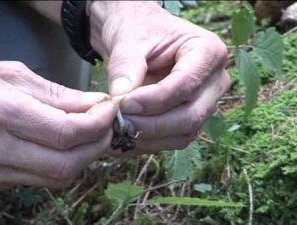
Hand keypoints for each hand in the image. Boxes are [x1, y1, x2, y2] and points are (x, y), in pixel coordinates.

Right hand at [0, 61, 116, 190]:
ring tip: (93, 132)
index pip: (68, 133)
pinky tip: (70, 143)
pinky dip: (66, 162)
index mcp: (2, 115)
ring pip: (58, 177)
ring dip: (85, 155)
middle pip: (67, 164)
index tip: (111, 108)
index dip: (98, 122)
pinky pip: (43, 178)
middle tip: (107, 123)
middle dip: (98, 144)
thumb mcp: (13, 76)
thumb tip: (96, 103)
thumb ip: (57, 95)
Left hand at [89, 1, 229, 154]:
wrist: (140, 35)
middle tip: (120, 123)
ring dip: (151, 138)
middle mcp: (215, 80)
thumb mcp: (129, 40)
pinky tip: (128, 138)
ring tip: (121, 132)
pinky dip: (152, 142)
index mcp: (208, 51)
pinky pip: (176, 139)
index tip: (123, 104)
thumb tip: (119, 101)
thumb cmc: (139, 30)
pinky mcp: (192, 116)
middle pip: (191, 114)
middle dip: (153, 124)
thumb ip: (125, 68)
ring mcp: (206, 101)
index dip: (154, 99)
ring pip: (185, 132)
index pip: (186, 84)